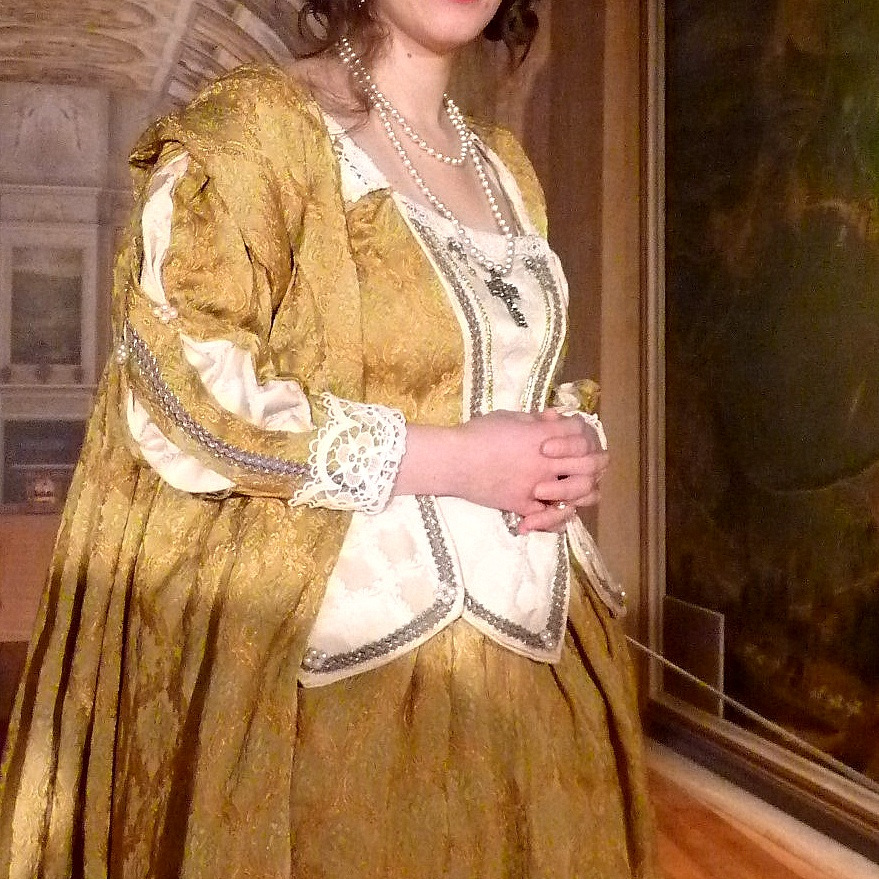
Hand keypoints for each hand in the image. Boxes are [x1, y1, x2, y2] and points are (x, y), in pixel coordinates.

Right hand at [394, 409, 607, 532]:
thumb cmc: (478, 433)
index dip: (583, 432)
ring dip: (582, 489)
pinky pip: (548, 515)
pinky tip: (556, 510)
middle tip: (597, 462)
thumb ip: (534, 420)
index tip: (579, 433)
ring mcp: (536, 486)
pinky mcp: (523, 504)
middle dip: (597, 461)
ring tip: (581, 488)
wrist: (454, 461)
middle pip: (588, 463)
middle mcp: (546, 462)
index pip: (580, 433)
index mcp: (542, 436)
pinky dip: (555, 515)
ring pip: (576, 492)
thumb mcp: (508, 417)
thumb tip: (552, 419)